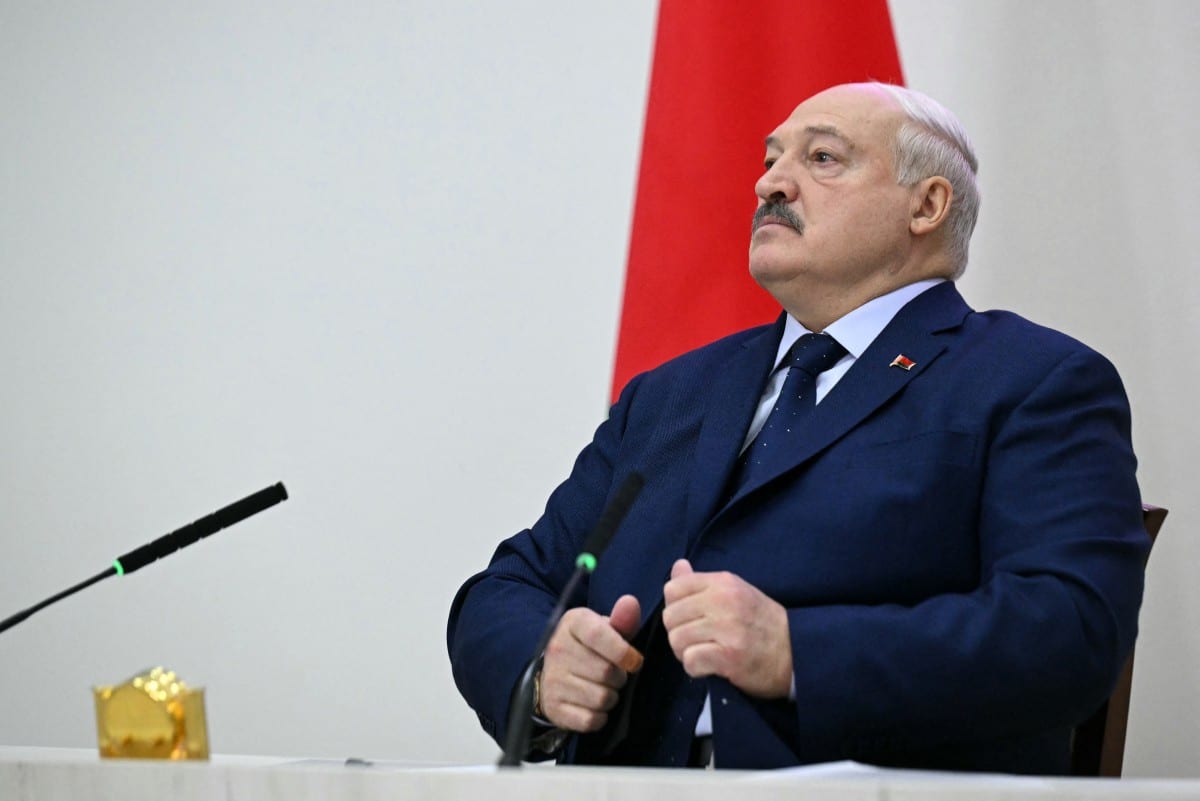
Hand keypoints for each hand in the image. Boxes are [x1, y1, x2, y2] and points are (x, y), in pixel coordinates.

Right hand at [538, 594, 643, 731]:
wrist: (550, 673)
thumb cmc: (587, 648)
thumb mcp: (603, 629)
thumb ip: (622, 620)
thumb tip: (631, 603)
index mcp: (572, 624)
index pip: (598, 635)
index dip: (623, 651)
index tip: (635, 662)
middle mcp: (557, 649)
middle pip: (606, 672)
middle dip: (619, 677)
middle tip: (614, 675)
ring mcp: (553, 680)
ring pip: (601, 698)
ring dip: (611, 697)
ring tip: (604, 689)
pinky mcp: (554, 708)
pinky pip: (590, 720)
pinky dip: (600, 717)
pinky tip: (593, 705)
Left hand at [661, 559, 791, 697]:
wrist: (797, 654)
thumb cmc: (763, 623)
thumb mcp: (736, 593)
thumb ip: (702, 583)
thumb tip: (678, 565)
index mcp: (724, 582)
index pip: (673, 589)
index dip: (676, 607)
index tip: (691, 618)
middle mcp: (724, 601)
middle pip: (670, 617)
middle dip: (679, 633)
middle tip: (699, 641)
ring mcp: (727, 629)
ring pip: (676, 640)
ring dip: (686, 652)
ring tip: (706, 653)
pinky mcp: (729, 657)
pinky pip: (690, 661)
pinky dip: (696, 668)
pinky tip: (712, 666)